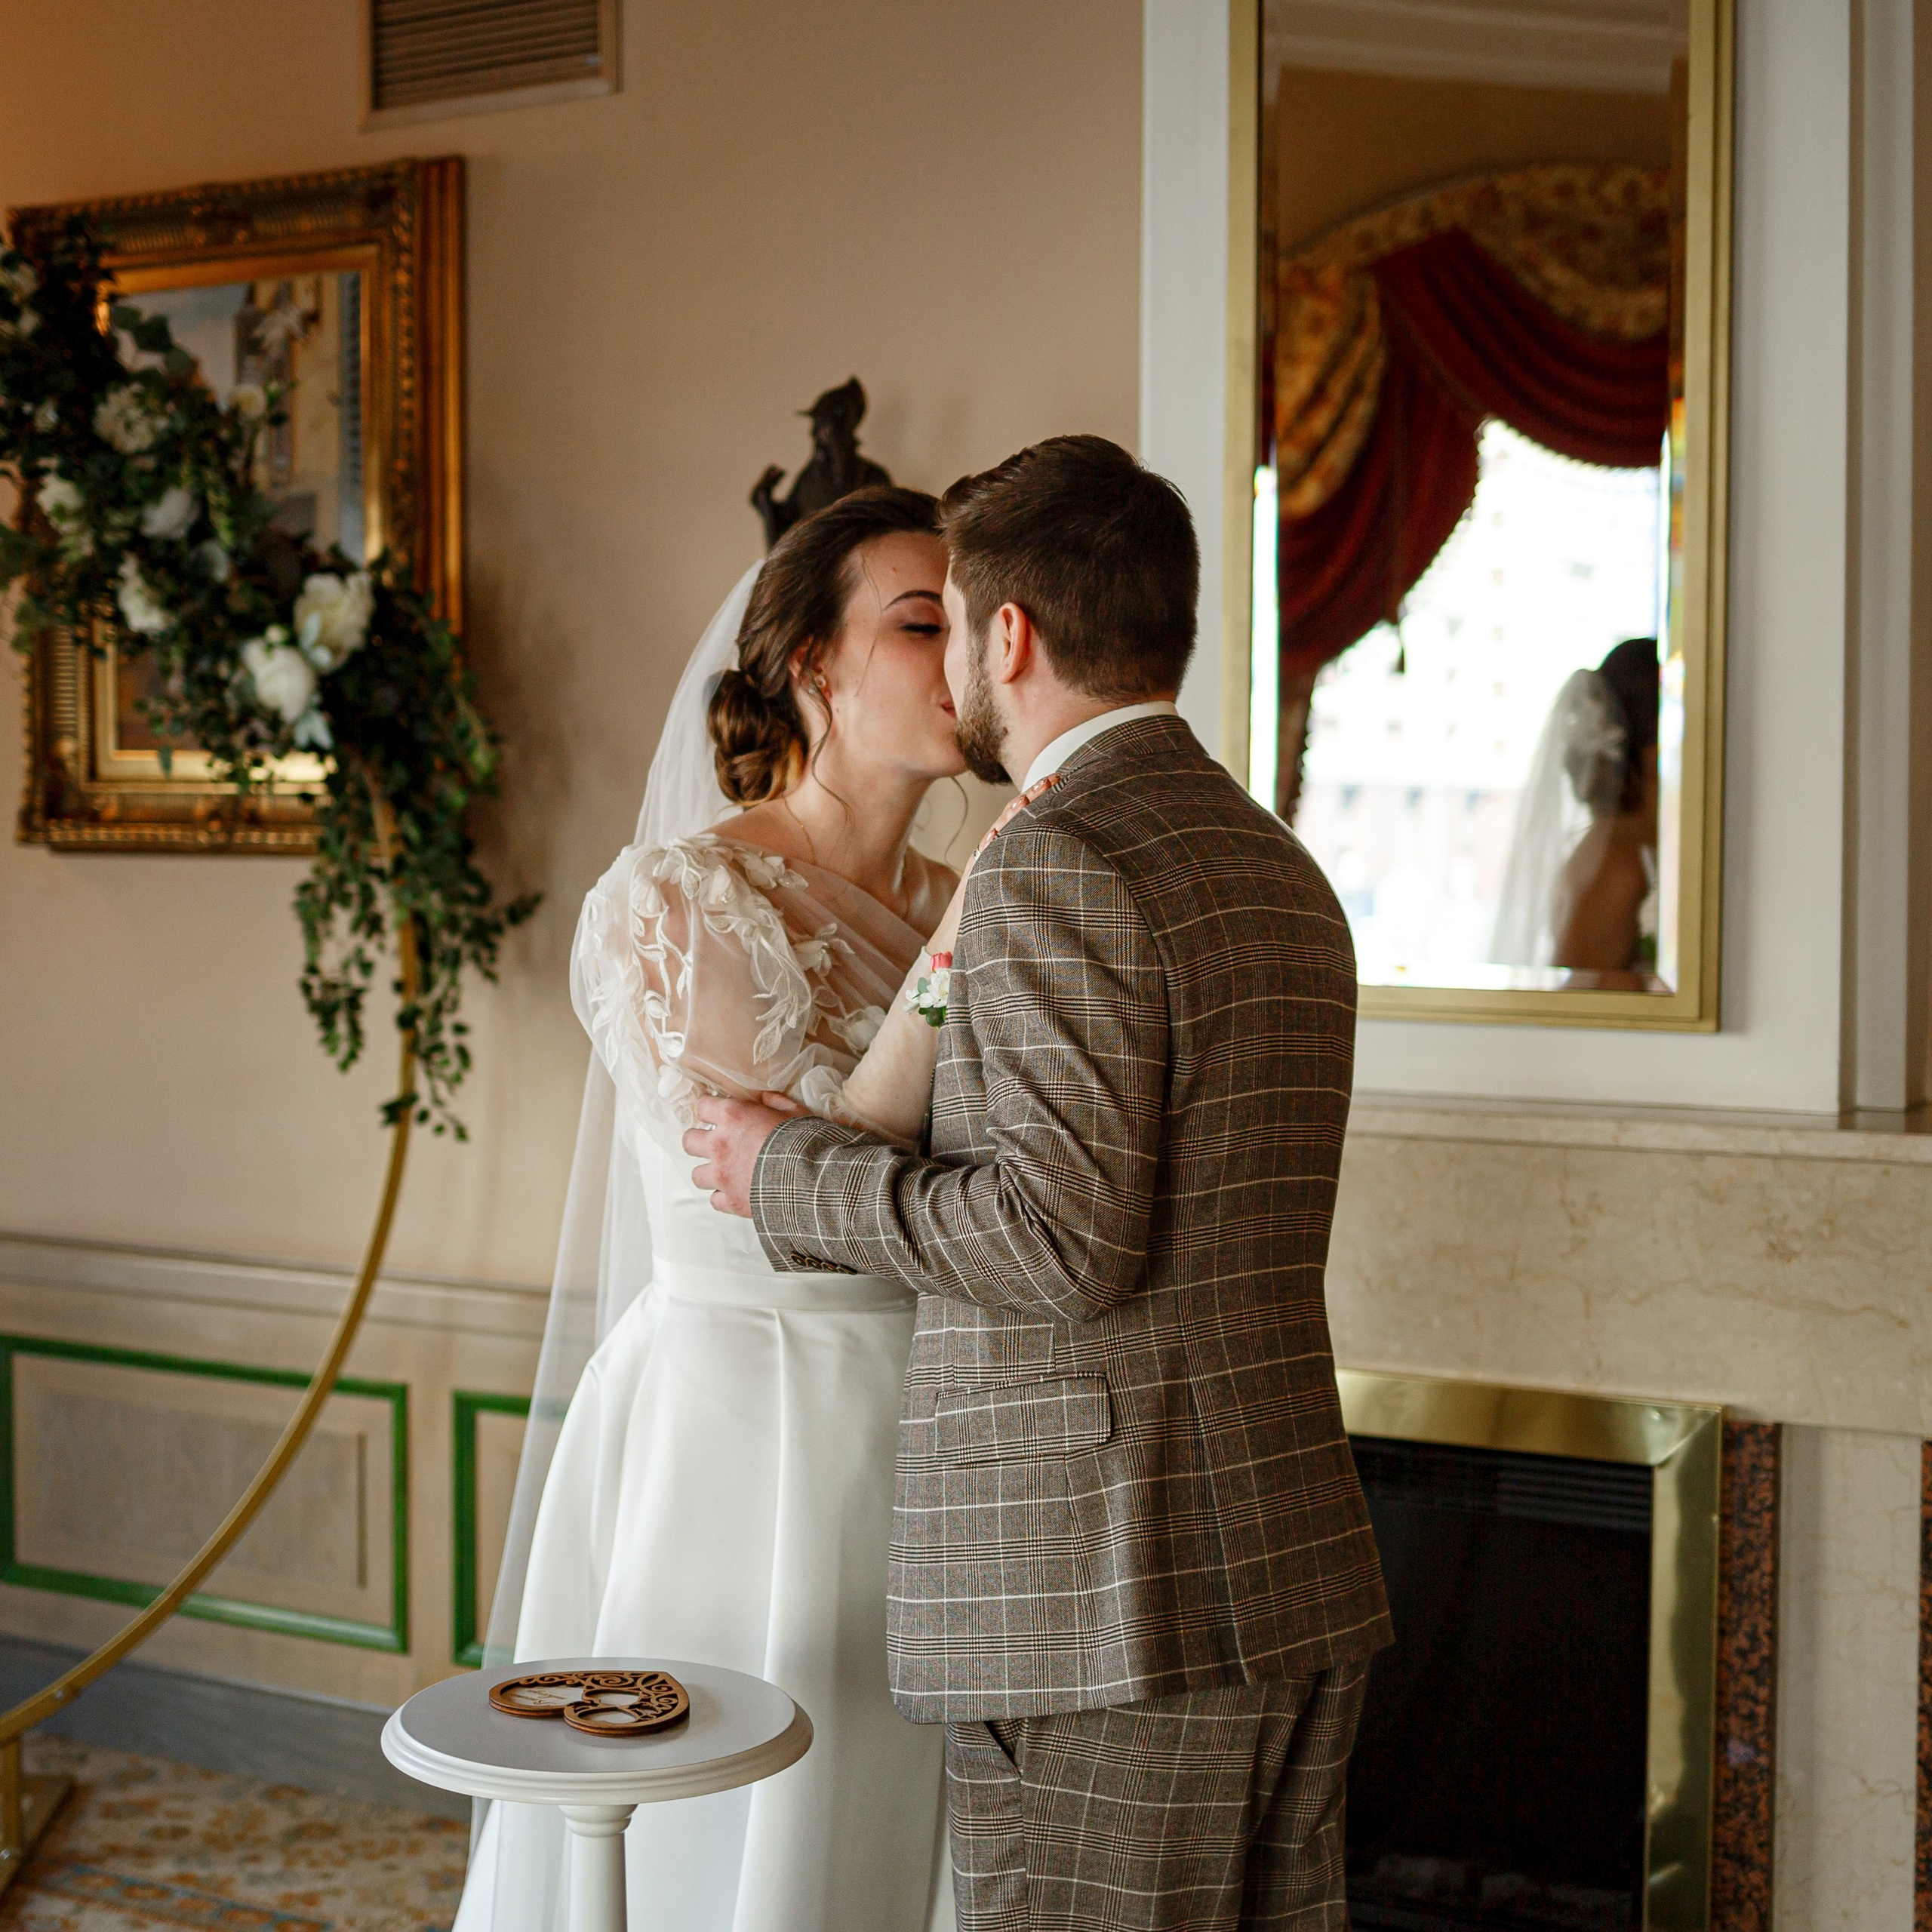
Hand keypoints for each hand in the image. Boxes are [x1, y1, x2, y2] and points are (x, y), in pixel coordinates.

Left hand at [684, 1091, 803, 1216]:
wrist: (813, 1180)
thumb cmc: (806, 1142)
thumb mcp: (796, 1112)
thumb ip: (775, 1101)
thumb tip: (763, 1097)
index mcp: (733, 1116)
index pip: (702, 1106)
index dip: (709, 1110)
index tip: (716, 1115)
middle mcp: (720, 1144)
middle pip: (689, 1140)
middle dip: (699, 1141)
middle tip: (715, 1143)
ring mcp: (722, 1175)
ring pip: (696, 1174)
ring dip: (709, 1172)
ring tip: (725, 1172)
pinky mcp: (731, 1201)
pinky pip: (714, 1200)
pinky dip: (724, 1197)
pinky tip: (738, 1192)